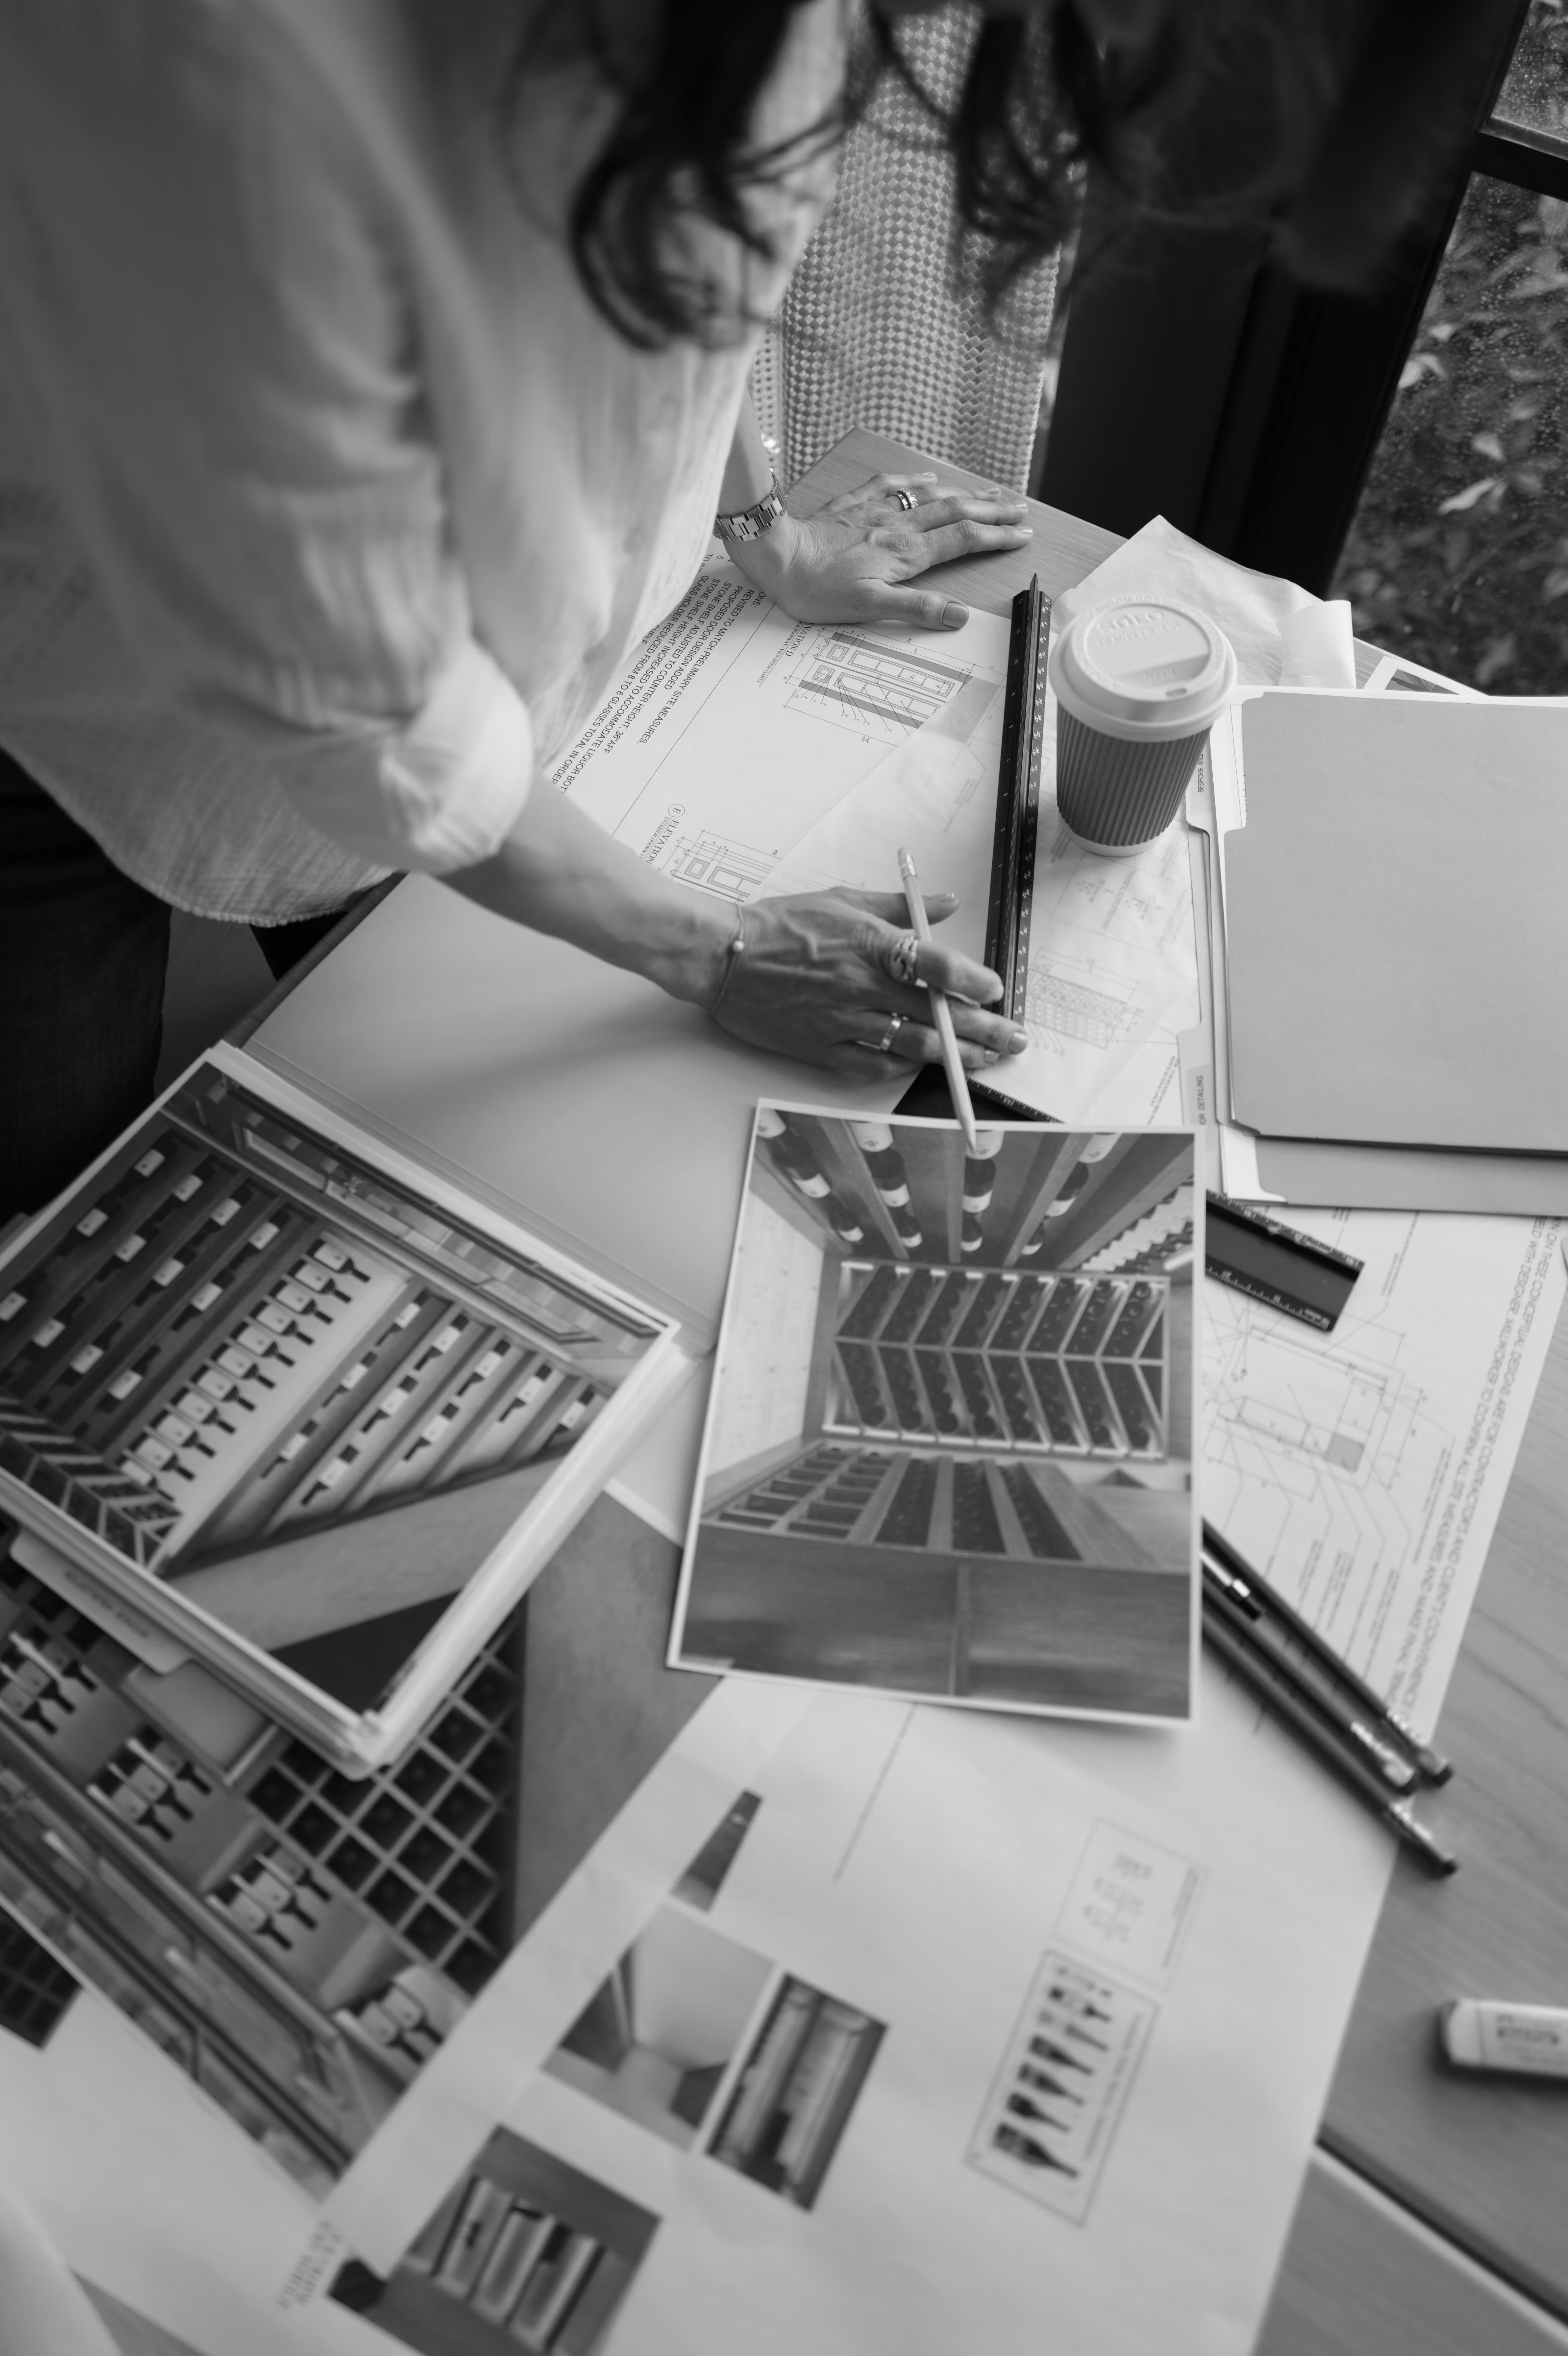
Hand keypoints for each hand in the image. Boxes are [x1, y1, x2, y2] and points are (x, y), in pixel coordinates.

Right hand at [708, 887, 1028, 1076]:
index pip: (935, 965)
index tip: (996, 990)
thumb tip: (948, 902)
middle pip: (935, 1013)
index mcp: (869, 943)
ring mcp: (841, 1021)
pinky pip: (871, 1065)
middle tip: (1015, 1040)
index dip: (972, 981)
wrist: (722, 957)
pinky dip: (902, 1066)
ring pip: (912, 1045)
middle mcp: (860, 985)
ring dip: (956, 1056)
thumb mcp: (843, 900)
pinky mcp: (820, 1047)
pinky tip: (923, 1067)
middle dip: (984, 1030)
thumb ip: (901, 905)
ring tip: (986, 1061)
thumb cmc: (781, 924)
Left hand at [728, 471, 1031, 629]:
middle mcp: (898, 527)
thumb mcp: (869, 608)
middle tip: (1021, 507)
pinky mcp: (853, 504)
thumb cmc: (816, 588)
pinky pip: (892, 484)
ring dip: (965, 494)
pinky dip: (916, 480)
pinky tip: (929, 476)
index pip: (963, 541)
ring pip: (931, 497)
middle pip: (957, 513)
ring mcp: (876, 511)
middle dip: (992, 510)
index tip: (1022, 534)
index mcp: (906, 554)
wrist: (776, 555)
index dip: (996, 537)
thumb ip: (916, 608)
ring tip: (990, 492)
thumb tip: (959, 615)